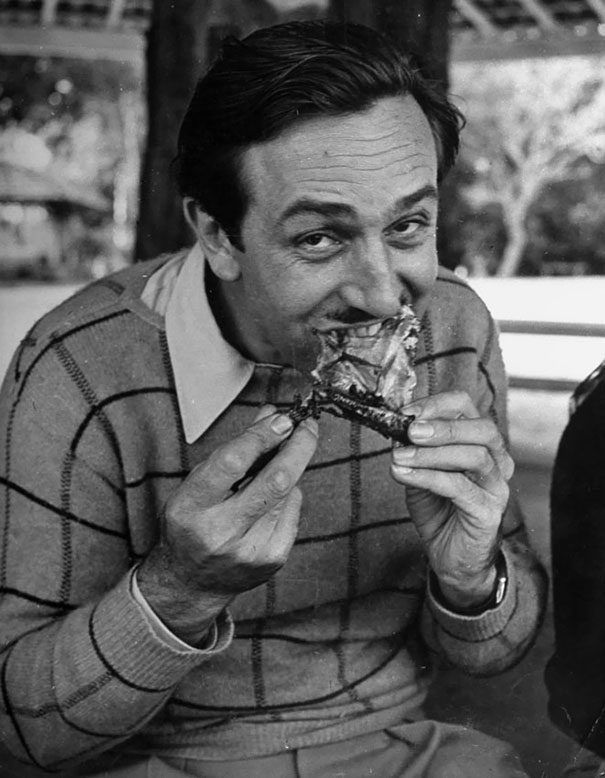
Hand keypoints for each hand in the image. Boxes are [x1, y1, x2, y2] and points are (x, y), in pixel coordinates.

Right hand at [138, 406, 317, 642]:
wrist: (191, 583)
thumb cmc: (193, 522)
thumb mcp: (199, 482)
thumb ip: (234, 449)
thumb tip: (273, 415)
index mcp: (191, 506)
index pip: (233, 462)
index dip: (262, 436)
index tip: (283, 418)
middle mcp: (220, 531)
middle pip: (275, 480)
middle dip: (299, 447)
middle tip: (308, 426)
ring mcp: (250, 549)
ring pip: (288, 493)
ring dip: (289, 470)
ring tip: (275, 465)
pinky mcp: (272, 559)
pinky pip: (293, 511)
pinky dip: (289, 496)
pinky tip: (270, 501)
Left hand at [390, 391, 513, 609]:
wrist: (451, 557)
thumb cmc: (439, 509)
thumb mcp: (421, 471)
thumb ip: (412, 449)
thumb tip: (395, 426)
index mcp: (481, 443)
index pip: (467, 407)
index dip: (436, 404)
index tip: (405, 412)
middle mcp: (497, 461)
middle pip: (482, 428)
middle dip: (442, 426)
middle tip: (409, 430)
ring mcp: (497, 486)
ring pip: (474, 456)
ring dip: (431, 453)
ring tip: (399, 456)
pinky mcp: (489, 511)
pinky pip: (460, 487)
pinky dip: (428, 477)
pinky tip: (404, 474)